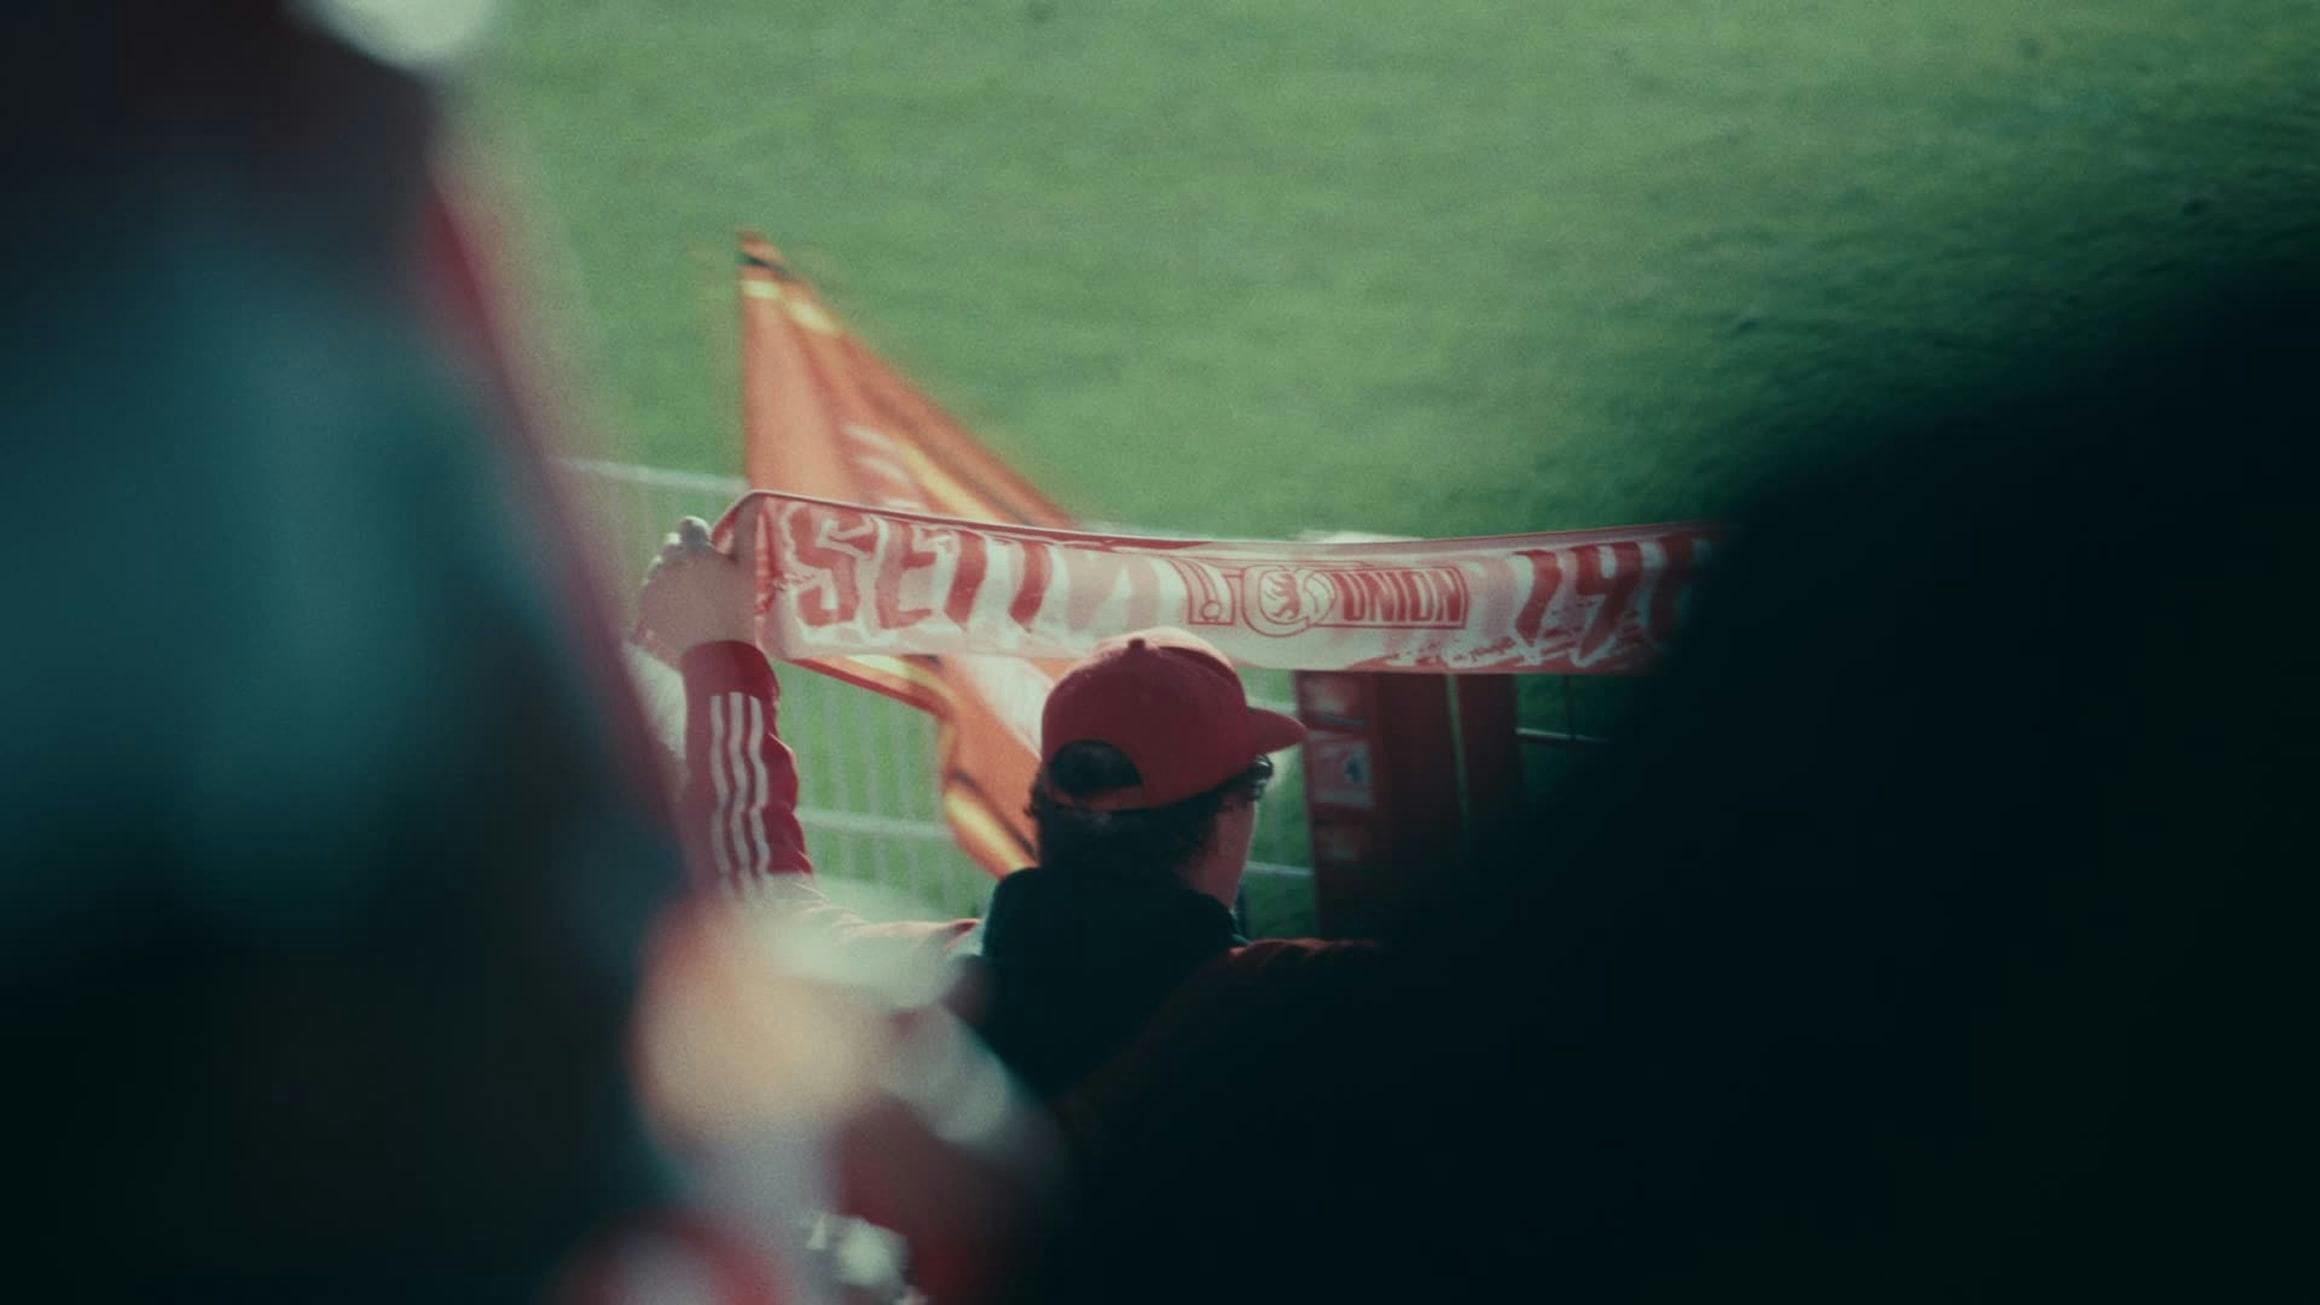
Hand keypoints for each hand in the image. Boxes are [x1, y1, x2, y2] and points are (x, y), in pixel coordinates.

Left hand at [637, 515, 756, 656]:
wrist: (718, 652)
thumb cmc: (739, 607)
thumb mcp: (747, 568)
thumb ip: (746, 529)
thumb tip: (755, 497)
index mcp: (697, 552)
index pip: (689, 524)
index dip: (701, 537)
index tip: (711, 554)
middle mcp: (671, 563)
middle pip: (672, 543)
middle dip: (686, 554)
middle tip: (704, 578)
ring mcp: (655, 583)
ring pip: (660, 563)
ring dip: (672, 571)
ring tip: (693, 595)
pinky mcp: (645, 600)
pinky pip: (651, 584)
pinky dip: (662, 590)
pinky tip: (681, 606)